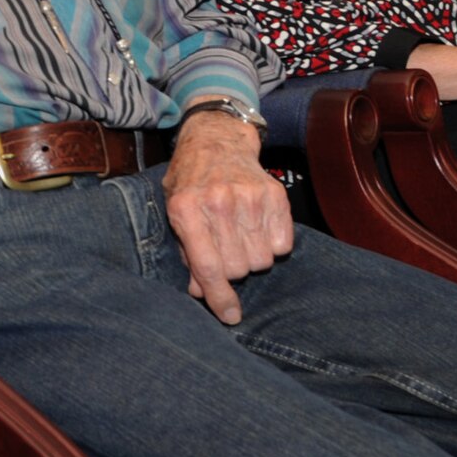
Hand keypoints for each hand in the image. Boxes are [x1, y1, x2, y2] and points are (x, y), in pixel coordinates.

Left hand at [162, 110, 292, 324]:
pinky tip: (256, 227)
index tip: (230, 316)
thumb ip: (186, 252)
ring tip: (238, 235)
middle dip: (231, 271)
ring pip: (261, 260)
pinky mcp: (275, 195)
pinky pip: (283, 245)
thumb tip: (201, 292)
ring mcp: (249, 198)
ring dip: (252, 258)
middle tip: (224, 251)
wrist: (216, 140)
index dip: (220, 297)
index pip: (208, 266)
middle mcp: (218, 203)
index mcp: (186, 209)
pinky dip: (272, 245)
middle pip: (237, 269)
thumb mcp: (174, 212)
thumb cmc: (190, 180)